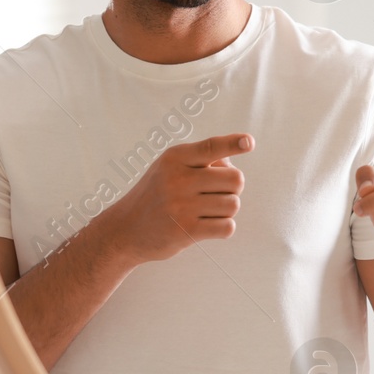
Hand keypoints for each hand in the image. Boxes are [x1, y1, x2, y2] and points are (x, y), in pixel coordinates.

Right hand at [99, 133, 250, 264]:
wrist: (125, 229)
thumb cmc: (157, 195)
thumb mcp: (169, 168)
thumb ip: (201, 161)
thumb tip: (232, 166)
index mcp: (175, 158)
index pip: (211, 147)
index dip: (233, 143)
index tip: (249, 143)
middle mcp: (177, 178)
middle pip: (235, 179)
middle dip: (232, 188)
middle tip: (215, 194)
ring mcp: (181, 205)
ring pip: (233, 204)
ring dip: (226, 210)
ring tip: (205, 211)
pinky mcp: (186, 230)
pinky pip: (227, 227)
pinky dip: (223, 227)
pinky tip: (206, 226)